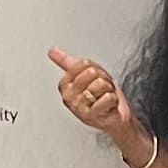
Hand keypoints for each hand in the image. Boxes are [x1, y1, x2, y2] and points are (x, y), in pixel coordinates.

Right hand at [46, 48, 150, 165]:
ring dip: (108, 90)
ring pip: (100, 84)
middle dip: (103, 79)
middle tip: (102, 89)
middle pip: (91, 73)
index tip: (94, 79)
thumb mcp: (84, 75)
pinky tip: (108, 106)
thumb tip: (52, 50)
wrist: (115, 116)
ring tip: (104, 97)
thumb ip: (67, 62)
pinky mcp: (91, 116)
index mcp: (65, 86)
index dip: (95, 68)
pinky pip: (107, 97)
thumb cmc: (101, 96)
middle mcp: (69, 97)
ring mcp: (79, 107)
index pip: (83, 64)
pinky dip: (112, 100)